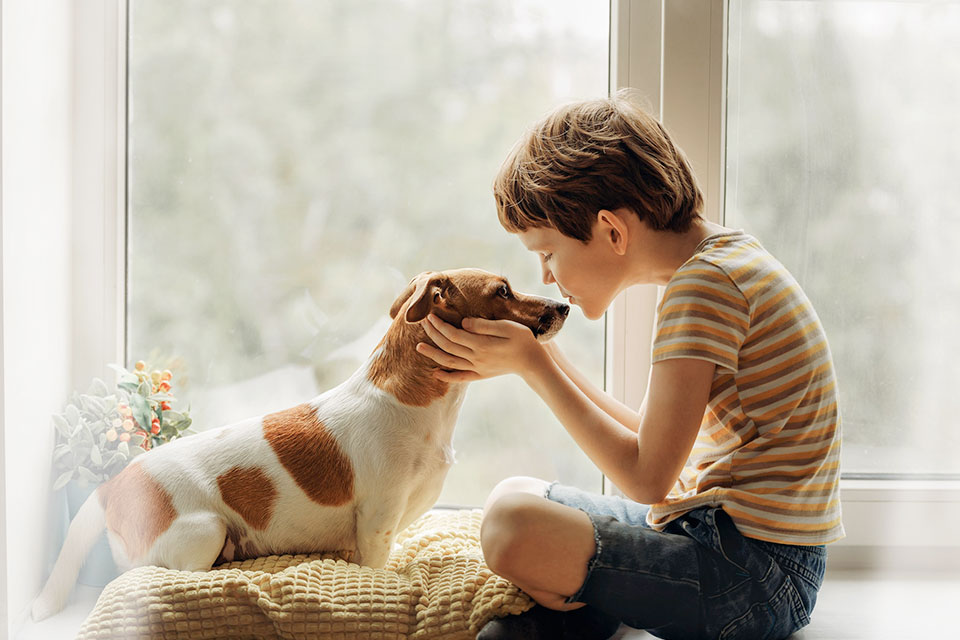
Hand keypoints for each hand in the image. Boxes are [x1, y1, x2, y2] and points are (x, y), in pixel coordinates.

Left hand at [416, 314, 545, 382]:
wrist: (533, 363)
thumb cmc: (523, 340)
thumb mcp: (507, 327)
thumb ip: (484, 325)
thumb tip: (464, 322)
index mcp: (481, 344)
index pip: (453, 334)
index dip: (439, 325)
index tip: (430, 315)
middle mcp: (476, 358)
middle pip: (448, 346)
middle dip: (433, 334)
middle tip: (423, 322)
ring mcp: (477, 368)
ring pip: (449, 362)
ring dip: (433, 354)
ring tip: (418, 347)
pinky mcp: (481, 375)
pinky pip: (460, 377)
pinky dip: (446, 376)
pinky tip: (435, 373)